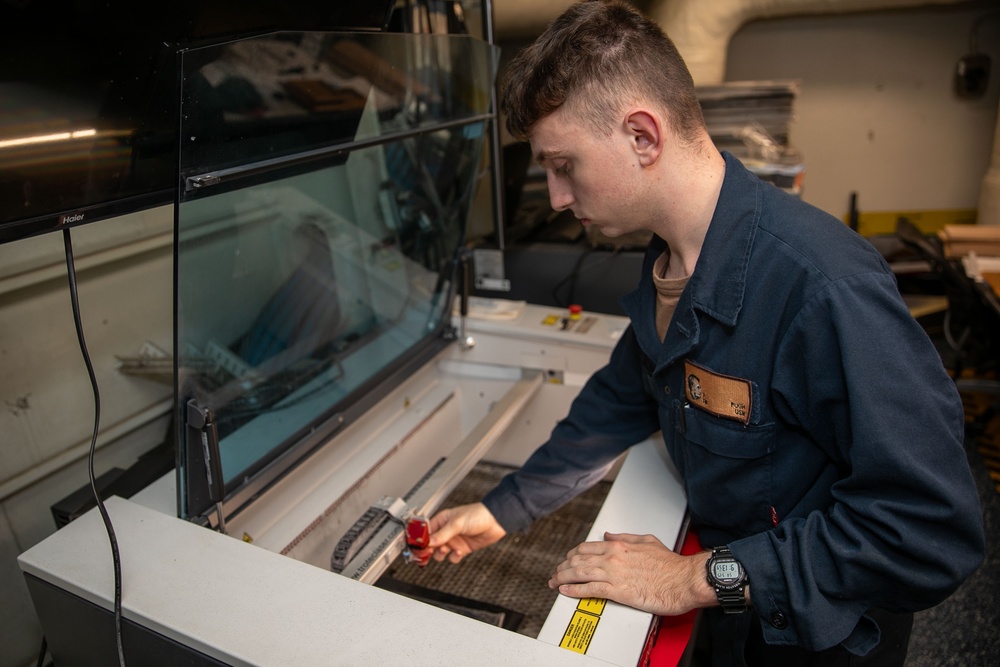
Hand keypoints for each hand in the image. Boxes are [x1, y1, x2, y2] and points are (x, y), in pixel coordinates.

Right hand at [420, 503, 506, 563]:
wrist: (496, 521)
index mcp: (442, 521)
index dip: (420, 539)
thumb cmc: (478, 514)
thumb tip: (430, 542)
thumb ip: (443, 534)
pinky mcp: (462, 549)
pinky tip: (460, 552)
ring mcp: (454, 540)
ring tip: (447, 550)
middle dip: (429, 550)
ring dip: (441, 554)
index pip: (426, 531)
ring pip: (440, 553)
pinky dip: (454, 557)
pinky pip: (453, 557)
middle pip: (431, 544)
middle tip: (428, 553)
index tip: (417, 547)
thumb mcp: (457, 523)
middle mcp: (446, 531)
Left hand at [548, 533, 715, 615]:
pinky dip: (574, 591)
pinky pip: (590, 590)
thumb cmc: (671, 564)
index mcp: (619, 546)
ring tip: (554, 582)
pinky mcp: (619, 592)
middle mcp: (613, 558)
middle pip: (578, 560)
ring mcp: (614, 575)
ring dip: (563, 578)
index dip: (573, 554)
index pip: (587, 547)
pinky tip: (565, 592)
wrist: (684, 579)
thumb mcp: (647, 540)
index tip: (568, 559)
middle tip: (556, 572)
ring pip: (580, 574)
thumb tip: (609, 534)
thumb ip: (625, 537)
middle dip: (563, 567)